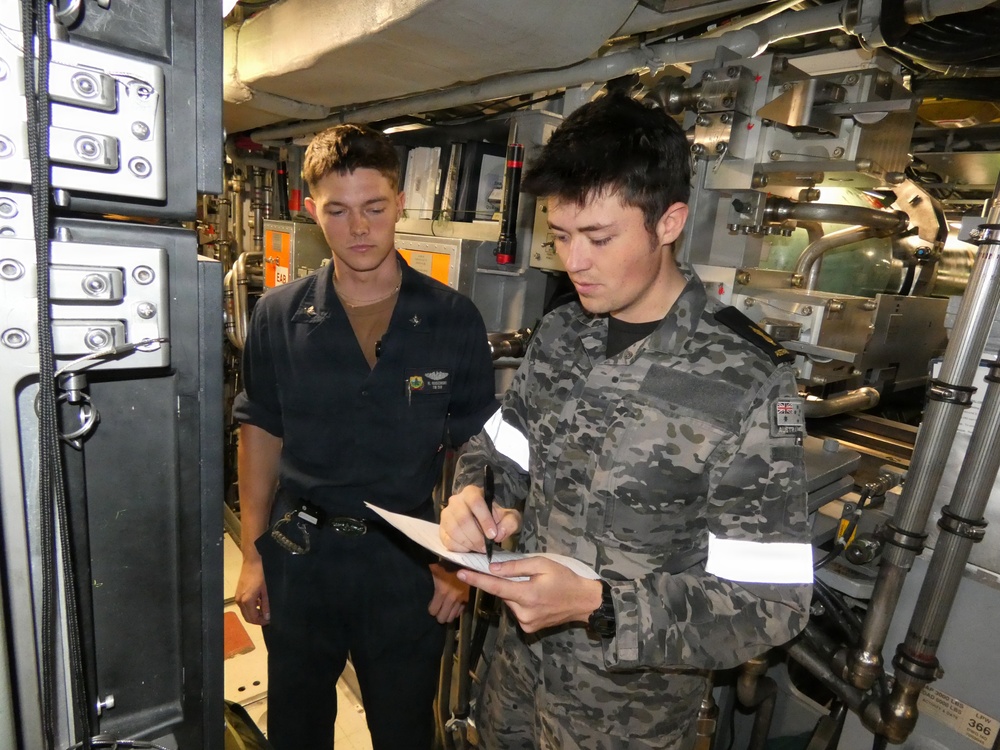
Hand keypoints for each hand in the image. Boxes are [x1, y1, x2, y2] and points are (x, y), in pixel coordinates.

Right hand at [235, 557, 269, 625]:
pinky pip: (244, 606)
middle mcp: (240, 601)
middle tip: (267, 617)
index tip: (270, 620)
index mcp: (247, 600)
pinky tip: (259, 602)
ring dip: (254, 614)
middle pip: (248, 618)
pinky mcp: (237, 595)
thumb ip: (266, 605)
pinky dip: (251, 608)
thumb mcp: (266, 591)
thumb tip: (267, 617)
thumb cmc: (261, 575)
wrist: (251, 563)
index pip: (253, 618)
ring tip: (264, 610)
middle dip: (257, 619)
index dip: (262, 621)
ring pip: (245, 613)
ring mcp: (237, 598)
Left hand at [428, 562, 469, 622]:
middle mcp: (452, 598)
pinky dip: (456, 612)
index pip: (433, 611)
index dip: (431, 610)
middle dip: (438, 615)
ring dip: (447, 615)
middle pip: (443, 617)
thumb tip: (420, 590)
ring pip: (452, 617)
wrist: (462, 561)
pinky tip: (452, 608)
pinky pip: (460, 612)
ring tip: (444, 611)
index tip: (430, 607)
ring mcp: (461, 599)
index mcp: (442, 592)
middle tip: (437, 611)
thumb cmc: (444, 564)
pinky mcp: (467, 598)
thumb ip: (429, 584)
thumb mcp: (433, 572)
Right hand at [440, 483, 520, 552]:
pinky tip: (470, 548)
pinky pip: (448, 541)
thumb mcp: (509, 518)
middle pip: (463, 519)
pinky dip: (461, 548)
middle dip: (476, 536)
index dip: (484, 519)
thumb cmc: (496, 519)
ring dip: (469, 543)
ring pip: (455, 530)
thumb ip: (509, 523)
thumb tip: (499, 533)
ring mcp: (446, 515)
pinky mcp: (442, 530)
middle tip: (486, 547)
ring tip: (480, 548)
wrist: (484, 525)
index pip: (475, 502)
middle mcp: (456, 501)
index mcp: (472, 493)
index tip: (493, 535)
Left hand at [456, 557, 602, 633]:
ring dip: (514, 593)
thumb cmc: (564, 579)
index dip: (477, 580)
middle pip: (503, 595)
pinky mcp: (529, 628)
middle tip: (523, 575)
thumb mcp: (542, 565)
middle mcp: (524, 613)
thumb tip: (493, 568)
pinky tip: (536, 598)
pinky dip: (521, 602)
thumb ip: (516, 567)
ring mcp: (526, 623)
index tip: (461, 574)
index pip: (495, 587)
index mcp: (527, 595)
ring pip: (509, 603)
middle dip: (505, 583)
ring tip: (534, 587)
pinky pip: (517, 611)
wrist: (583, 602)